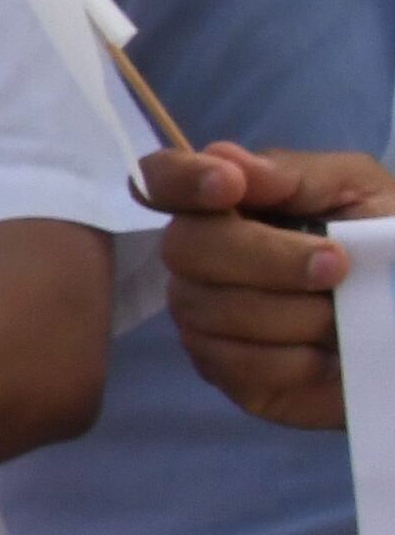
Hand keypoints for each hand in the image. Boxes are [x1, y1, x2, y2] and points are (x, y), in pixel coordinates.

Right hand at [145, 141, 394, 430]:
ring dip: (292, 314)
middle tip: (333, 266)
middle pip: (183, 247)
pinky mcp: (223, 372)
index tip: (229, 186)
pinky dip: (294, 360)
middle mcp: (199, 258)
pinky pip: (237, 365)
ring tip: (341, 316)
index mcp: (226, 204)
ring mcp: (202, 316)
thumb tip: (229, 162)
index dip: (179, 179)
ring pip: (211, 311)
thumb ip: (298, 175)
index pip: (162, 178)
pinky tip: (326, 356)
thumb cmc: (382, 243)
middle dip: (264, 257)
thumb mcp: (359, 192)